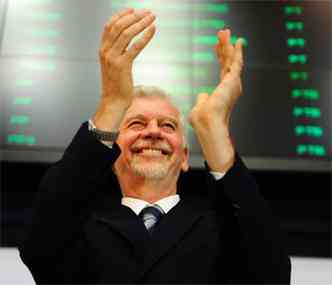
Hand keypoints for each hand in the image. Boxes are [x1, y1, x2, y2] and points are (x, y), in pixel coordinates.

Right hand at [93, 8, 155, 130]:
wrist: (113, 102)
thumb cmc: (116, 85)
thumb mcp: (113, 65)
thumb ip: (117, 51)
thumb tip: (127, 40)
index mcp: (102, 49)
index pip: (109, 26)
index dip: (121, 15)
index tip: (133, 9)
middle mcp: (105, 51)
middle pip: (119, 26)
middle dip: (134, 16)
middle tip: (147, 12)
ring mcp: (113, 58)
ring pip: (126, 33)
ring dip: (140, 23)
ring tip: (152, 18)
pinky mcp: (123, 66)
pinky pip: (135, 47)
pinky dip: (145, 37)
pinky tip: (152, 30)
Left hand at [188, 29, 242, 171]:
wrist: (207, 124)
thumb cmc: (202, 120)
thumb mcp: (200, 106)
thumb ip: (203, 98)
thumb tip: (203, 94)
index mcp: (223, 92)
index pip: (223, 70)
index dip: (221, 57)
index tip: (217, 47)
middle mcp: (230, 87)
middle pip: (228, 62)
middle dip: (225, 47)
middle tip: (223, 33)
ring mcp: (233, 84)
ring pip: (231, 59)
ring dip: (228, 45)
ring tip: (225, 31)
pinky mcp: (233, 81)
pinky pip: (236, 62)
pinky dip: (237, 51)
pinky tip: (237, 41)